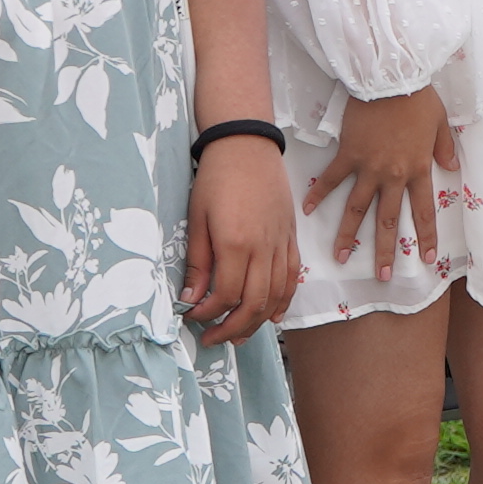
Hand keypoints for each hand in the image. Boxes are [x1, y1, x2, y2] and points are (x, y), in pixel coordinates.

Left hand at [180, 136, 297, 340]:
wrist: (247, 145)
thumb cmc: (216, 179)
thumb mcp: (197, 219)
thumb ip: (197, 263)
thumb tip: (190, 299)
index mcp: (236, 243)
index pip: (227, 296)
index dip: (209, 315)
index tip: (193, 317)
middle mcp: (263, 248)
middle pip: (254, 304)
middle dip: (232, 329)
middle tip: (213, 338)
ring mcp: (281, 244)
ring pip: (276, 297)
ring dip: (257, 322)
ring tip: (238, 334)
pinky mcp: (291, 238)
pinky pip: (292, 278)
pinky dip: (282, 301)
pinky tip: (270, 315)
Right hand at [302, 86, 448, 276]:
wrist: (390, 78)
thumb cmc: (417, 97)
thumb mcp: (441, 122)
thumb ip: (444, 148)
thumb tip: (451, 167)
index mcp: (418, 169)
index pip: (424, 212)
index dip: (426, 238)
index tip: (427, 261)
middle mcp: (393, 175)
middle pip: (389, 220)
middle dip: (386, 251)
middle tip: (383, 276)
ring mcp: (368, 167)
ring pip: (358, 209)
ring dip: (349, 235)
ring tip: (341, 257)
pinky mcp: (348, 155)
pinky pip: (332, 179)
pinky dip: (319, 194)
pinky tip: (307, 210)